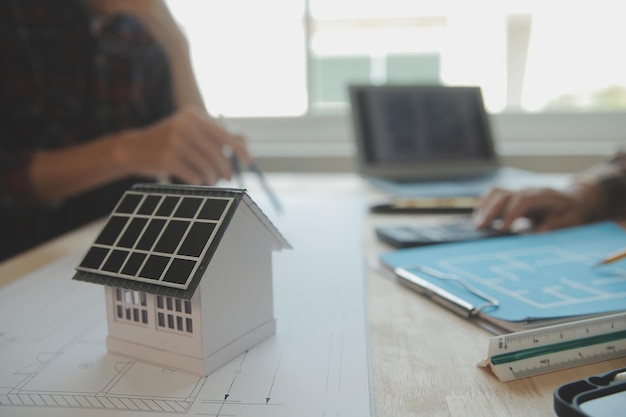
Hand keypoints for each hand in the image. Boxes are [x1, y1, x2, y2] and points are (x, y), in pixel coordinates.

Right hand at [114, 106, 250, 184]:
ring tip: (209, 180)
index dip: (240, 150)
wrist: (131, 149)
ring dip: (212, 178)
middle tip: (227, 178)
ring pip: (208, 167)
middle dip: (226, 169)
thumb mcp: (189, 131)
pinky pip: (194, 175)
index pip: (224, 135)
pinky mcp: (167, 158)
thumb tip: (245, 142)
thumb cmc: (167, 142)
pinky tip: (194, 180)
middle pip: (219, 154)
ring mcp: (175, 141)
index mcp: (193, 116)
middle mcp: (185, 125)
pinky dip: (198, 181)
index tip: (249, 161)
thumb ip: (215, 135)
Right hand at [472, 186, 596, 231]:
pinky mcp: (513, 194)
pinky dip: (485, 205)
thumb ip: (555, 224)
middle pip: (504, 194)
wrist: (575, 198)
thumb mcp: (570, 220)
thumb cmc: (572, 211)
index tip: (503, 229)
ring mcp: (519, 189)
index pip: (522, 200)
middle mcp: (528, 189)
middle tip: (480, 227)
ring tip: (477, 223)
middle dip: (491, 210)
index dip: (511, 213)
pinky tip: (480, 218)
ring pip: (496, 192)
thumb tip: (538, 231)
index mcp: (544, 195)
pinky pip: (494, 195)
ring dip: (484, 206)